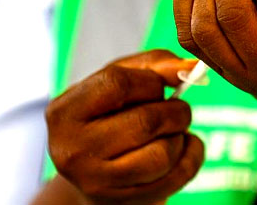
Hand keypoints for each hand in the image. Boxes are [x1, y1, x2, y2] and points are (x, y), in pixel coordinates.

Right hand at [44, 50, 203, 204]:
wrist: (99, 173)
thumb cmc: (112, 117)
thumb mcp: (122, 81)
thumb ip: (154, 64)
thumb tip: (188, 66)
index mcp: (64, 112)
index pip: (116, 83)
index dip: (151, 80)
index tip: (159, 85)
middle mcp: (72, 151)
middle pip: (145, 121)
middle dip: (175, 111)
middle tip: (176, 110)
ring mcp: (97, 183)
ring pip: (162, 154)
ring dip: (180, 136)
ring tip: (172, 132)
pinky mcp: (125, 203)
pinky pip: (178, 175)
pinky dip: (192, 155)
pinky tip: (182, 147)